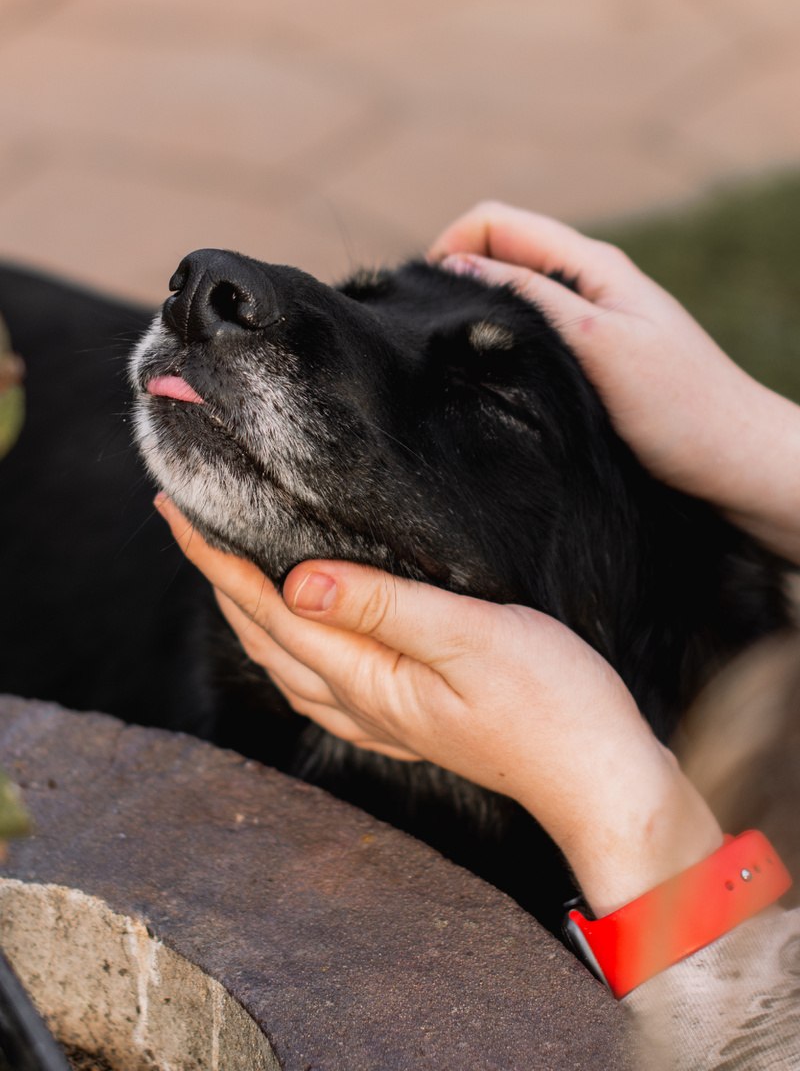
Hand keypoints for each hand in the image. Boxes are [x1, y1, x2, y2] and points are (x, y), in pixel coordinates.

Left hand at [157, 495, 722, 916]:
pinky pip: (319, 679)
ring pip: (285, 660)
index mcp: (369, 678)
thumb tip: (294, 582)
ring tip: (223, 568)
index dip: (216, 560)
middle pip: (264, 635)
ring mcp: (382, 717)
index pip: (269, 610)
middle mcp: (362, 703)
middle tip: (184, 522)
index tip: (175, 510)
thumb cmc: (551, 703)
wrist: (599, 776)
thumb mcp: (471, 639)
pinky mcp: (408, 717)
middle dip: (216, 578)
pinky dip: (287, 644)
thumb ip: (383, 608)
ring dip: (245, 611)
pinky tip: (297, 633)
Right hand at [430, 202, 799, 561]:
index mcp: (590, 264)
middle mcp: (586, 287)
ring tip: (462, 368)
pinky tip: (499, 388)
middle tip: (437, 340)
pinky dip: (504, 352)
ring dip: (479, 321)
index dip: (449, 247)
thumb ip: (531, 299)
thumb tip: (455, 265)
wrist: (738, 467)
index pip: (493, 221)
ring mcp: (589, 327)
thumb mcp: (597, 343)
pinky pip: (531, 342)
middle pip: (498, 257)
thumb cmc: (681, 409)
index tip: (428, 303)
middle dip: (456, 283)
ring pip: (512, 303)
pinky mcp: (591, 366)